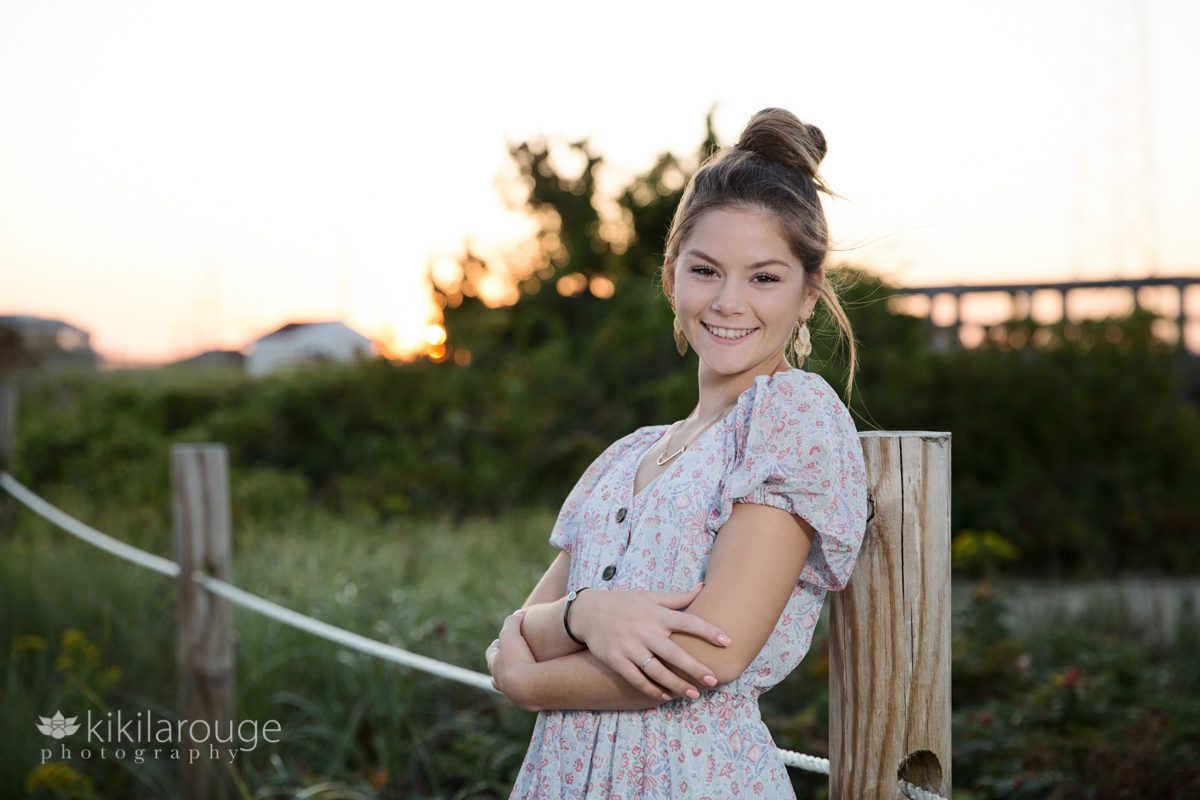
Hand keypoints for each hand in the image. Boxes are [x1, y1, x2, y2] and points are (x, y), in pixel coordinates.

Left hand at [486, 609, 535, 707]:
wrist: (529, 687)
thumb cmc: (517, 658)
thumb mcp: (512, 633)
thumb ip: (513, 621)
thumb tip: (518, 613)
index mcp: (495, 665)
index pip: (491, 653)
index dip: (497, 645)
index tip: (502, 639)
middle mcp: (501, 681)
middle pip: (496, 673)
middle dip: (502, 664)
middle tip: (511, 658)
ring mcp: (512, 693)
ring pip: (509, 686)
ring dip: (515, 678)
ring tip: (526, 672)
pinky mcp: (527, 701)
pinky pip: (525, 692)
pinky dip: (529, 685)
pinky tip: (539, 682)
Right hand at [571, 583, 730, 701]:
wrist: (588, 612)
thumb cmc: (625, 604)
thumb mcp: (650, 597)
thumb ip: (677, 598)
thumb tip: (704, 588)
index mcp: (656, 613)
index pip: (687, 621)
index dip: (708, 630)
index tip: (726, 641)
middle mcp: (644, 630)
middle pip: (674, 652)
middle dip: (695, 667)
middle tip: (714, 680)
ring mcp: (629, 647)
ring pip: (656, 670)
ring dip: (676, 684)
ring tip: (694, 694)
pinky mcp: (616, 660)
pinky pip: (636, 679)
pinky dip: (652, 689)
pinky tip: (666, 695)